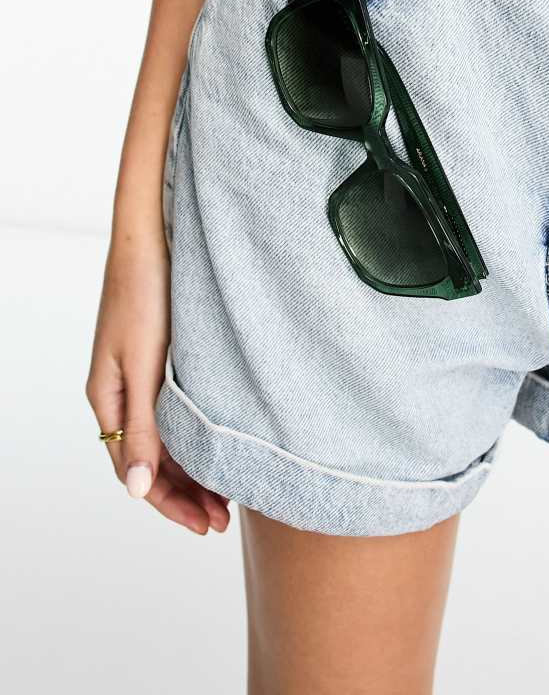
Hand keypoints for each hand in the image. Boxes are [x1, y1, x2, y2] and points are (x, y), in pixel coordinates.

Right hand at [86, 220, 230, 534]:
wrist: (153, 234)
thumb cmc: (145, 290)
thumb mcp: (145, 361)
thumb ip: (143, 424)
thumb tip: (138, 488)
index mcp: (109, 398)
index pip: (136, 471)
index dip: (170, 503)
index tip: (205, 524)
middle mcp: (123, 393)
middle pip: (152, 461)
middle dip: (186, 495)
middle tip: (224, 520)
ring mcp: (144, 376)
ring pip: (169, 440)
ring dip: (195, 469)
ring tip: (230, 495)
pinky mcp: (165, 359)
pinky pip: (178, 413)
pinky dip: (198, 437)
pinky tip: (224, 447)